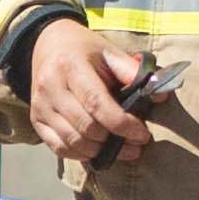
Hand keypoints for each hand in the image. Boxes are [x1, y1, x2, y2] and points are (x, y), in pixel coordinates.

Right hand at [23, 18, 163, 165]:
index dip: (122, 124)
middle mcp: (51, 87)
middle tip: (138, 143)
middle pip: (85, 127)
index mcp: (71, 66)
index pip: (96, 103)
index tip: (143, 134)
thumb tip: (161, 94)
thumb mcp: (110, 52)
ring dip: (101, 151)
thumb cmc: (84, 50)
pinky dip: (81, 155)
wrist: (48, 44)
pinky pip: (59, 148)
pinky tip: (100, 150)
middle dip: (115, 141)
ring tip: (124, 149)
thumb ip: (134, 72)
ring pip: (72, 142)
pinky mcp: (36, 120)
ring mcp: (41, 106)